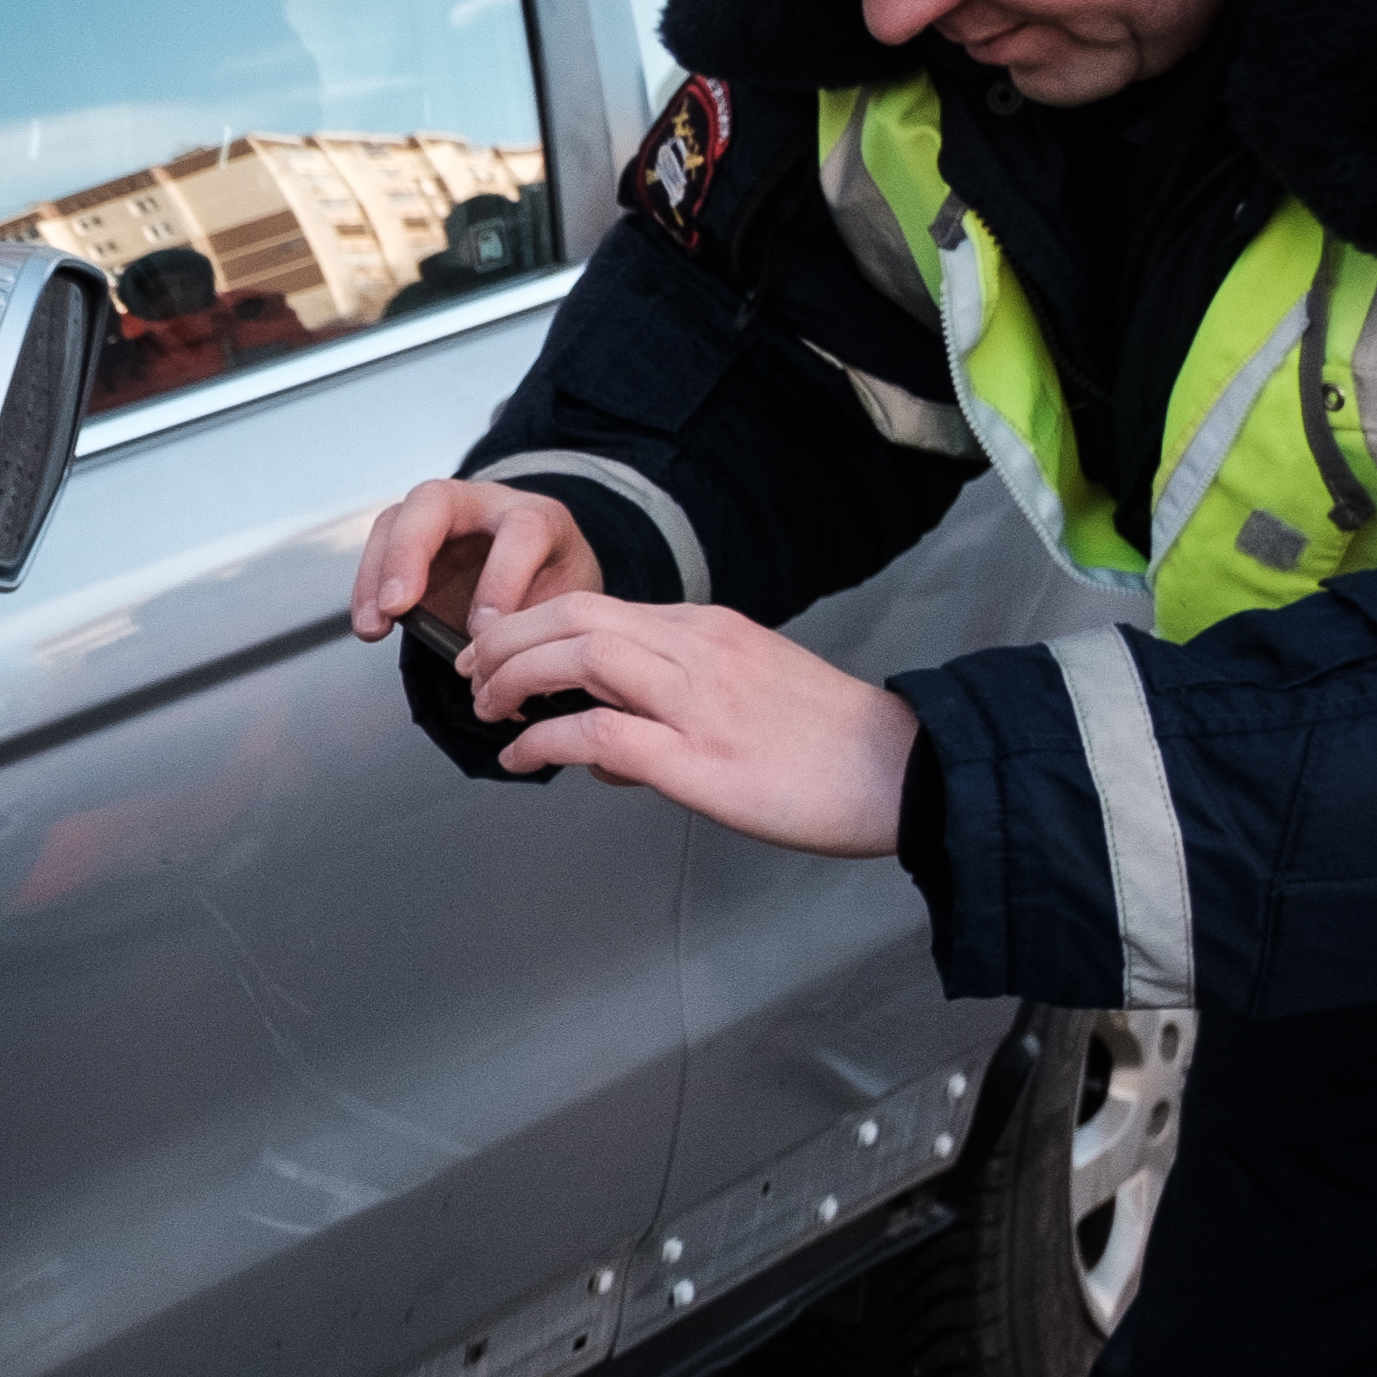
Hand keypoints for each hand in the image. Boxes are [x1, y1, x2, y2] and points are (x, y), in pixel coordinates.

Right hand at [349, 478, 603, 642]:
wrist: (538, 578)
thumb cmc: (552, 592)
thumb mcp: (562, 608)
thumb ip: (537, 628)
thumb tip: (505, 669)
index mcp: (540, 518)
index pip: (522, 529)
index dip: (502, 579)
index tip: (484, 631)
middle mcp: (485, 504)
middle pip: (437, 500)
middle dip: (410, 551)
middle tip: (398, 605)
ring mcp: (441, 515)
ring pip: (396, 519)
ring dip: (377, 573)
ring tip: (375, 626)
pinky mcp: (409, 536)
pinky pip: (377, 547)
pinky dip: (366, 588)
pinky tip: (370, 624)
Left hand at [458, 593, 918, 854]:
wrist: (904, 770)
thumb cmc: (828, 747)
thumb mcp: (747, 698)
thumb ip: (673, 709)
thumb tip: (607, 754)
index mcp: (709, 630)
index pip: (600, 605)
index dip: (533, 623)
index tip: (498, 649)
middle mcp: (697, 649)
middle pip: (574, 614)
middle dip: (507, 638)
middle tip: (471, 671)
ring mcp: (696, 700)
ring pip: (578, 655)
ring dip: (516, 677)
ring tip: (486, 707)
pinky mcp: (698, 757)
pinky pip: (598, 733)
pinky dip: (546, 740)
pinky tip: (522, 757)